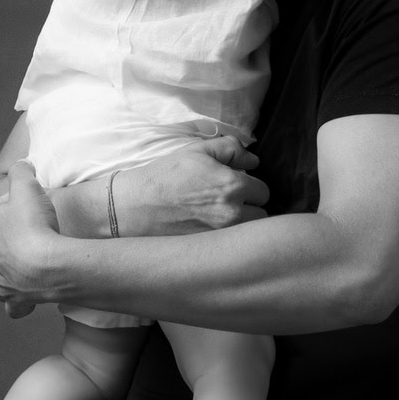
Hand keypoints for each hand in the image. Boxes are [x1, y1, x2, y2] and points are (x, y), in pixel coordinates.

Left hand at [0, 161, 61, 303]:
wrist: (48, 265)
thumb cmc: (34, 225)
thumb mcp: (26, 184)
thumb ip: (21, 170)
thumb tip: (22, 166)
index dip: (16, 207)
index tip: (31, 208)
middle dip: (10, 238)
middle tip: (33, 231)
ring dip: (10, 268)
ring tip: (32, 261)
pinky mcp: (12, 297)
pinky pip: (12, 300)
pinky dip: (18, 298)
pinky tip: (28, 293)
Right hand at [111, 135, 269, 235]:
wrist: (134, 206)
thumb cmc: (165, 175)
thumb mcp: (197, 151)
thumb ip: (231, 149)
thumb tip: (254, 159)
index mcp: (231, 186)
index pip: (264, 191)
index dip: (252, 186)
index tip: (238, 185)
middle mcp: (231, 214)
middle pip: (262, 216)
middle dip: (251, 207)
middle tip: (230, 201)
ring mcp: (221, 236)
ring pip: (249, 233)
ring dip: (242, 225)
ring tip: (221, 215)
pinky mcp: (210, 250)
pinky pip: (232, 245)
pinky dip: (227, 239)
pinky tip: (209, 227)